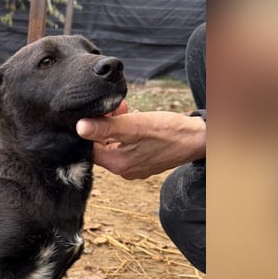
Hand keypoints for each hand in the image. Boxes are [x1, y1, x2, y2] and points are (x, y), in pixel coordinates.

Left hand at [76, 110, 205, 179]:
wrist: (198, 139)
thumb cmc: (168, 132)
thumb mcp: (134, 126)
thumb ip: (106, 127)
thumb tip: (79, 127)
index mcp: (117, 164)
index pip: (90, 148)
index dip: (91, 128)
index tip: (100, 113)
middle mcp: (124, 170)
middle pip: (102, 146)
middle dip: (105, 126)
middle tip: (116, 108)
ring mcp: (135, 168)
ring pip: (115, 145)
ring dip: (117, 127)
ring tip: (127, 110)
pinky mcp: (145, 162)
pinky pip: (128, 147)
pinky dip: (129, 133)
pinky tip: (137, 120)